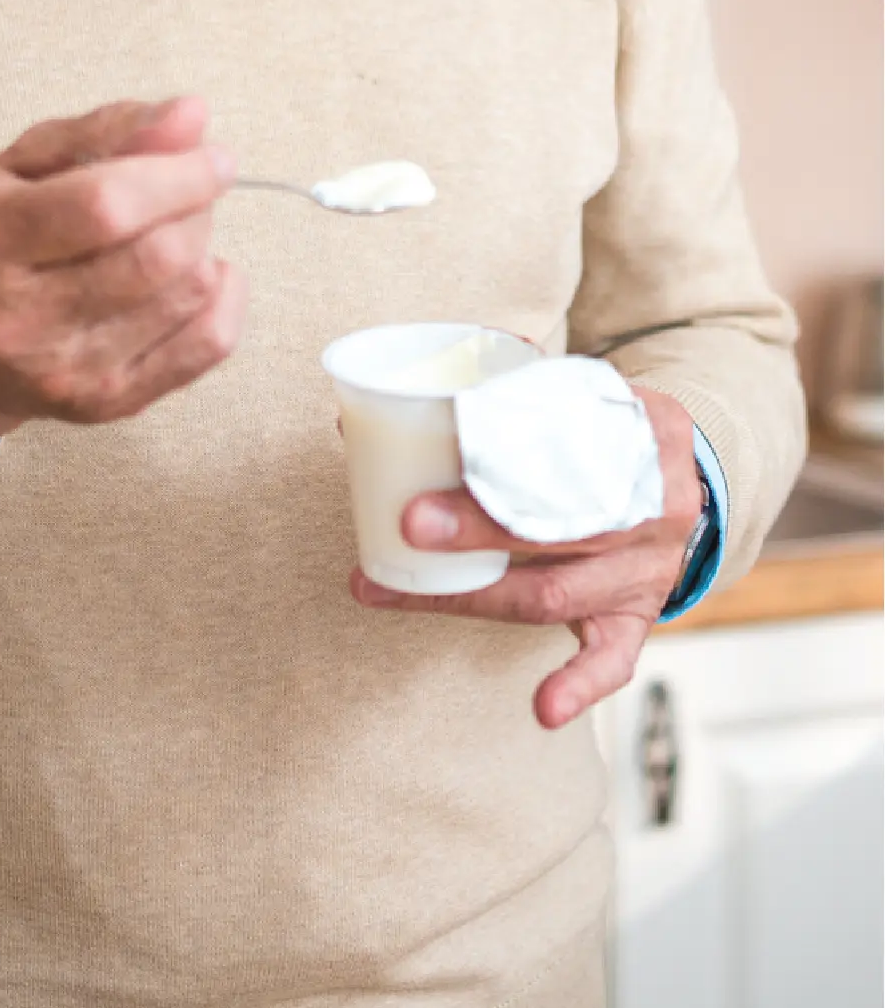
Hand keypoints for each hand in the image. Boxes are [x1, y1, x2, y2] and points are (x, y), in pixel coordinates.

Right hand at [0, 95, 240, 469]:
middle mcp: (25, 315)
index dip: (175, 176)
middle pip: (154, 256)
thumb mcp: (20, 166)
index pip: (104, 206)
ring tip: (175, 229)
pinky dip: (224, 298)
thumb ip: (102, 132)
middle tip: (188, 188)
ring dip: (202, 246)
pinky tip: (203, 274)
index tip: (215, 155)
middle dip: (194, 208)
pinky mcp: (110, 403)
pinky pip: (205, 347)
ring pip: (185, 297)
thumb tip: (193, 114)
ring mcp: (71, 369)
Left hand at [353, 376, 704, 726]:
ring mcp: (647, 573)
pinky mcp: (639, 616)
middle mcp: (651, 514)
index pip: (563, 459)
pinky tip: (544, 709)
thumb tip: (406, 389)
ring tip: (396, 595)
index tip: (429, 468)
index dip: (498, 465)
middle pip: (554, 531)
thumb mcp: (591, 392)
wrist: (694, 474)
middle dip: (473, 533)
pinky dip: (578, 686)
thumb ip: (516, 381)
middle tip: (405, 524)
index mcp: (642, 444)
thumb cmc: (612, 430)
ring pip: (558, 594)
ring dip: (472, 598)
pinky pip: (615, 659)